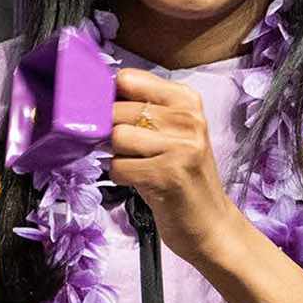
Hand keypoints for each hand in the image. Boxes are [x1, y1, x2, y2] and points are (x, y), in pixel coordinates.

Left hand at [108, 68, 242, 265]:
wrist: (210, 223)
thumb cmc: (180, 174)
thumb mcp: (169, 131)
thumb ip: (140, 108)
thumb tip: (93, 94)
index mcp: (186, 99)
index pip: (127, 79)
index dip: (111, 99)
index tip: (116, 116)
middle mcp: (187, 119)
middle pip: (116, 109)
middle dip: (111, 132)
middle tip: (129, 150)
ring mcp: (180, 147)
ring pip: (116, 136)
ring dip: (117, 156)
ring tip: (138, 165)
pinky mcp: (168, 175)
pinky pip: (118, 167)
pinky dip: (121, 177)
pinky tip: (140, 181)